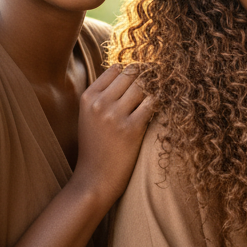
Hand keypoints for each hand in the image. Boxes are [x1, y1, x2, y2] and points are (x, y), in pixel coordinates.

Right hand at [72, 63, 153, 205]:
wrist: (94, 178)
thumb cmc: (95, 146)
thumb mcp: (89, 116)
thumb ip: (103, 95)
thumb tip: (126, 71)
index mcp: (88, 97)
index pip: (115, 69)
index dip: (131, 71)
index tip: (141, 78)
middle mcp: (100, 103)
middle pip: (132, 74)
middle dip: (145, 78)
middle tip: (156, 84)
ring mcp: (115, 115)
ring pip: (144, 86)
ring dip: (153, 91)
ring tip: (156, 99)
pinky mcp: (132, 128)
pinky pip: (152, 103)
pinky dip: (158, 104)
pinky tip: (158, 111)